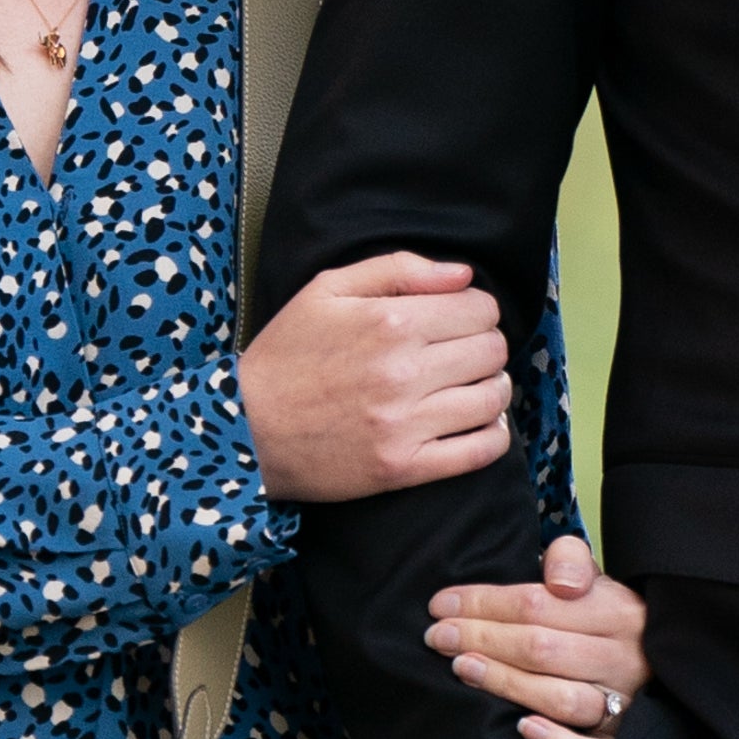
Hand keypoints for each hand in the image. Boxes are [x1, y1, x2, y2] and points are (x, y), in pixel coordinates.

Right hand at [242, 252, 511, 504]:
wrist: (245, 429)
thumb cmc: (286, 355)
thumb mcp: (326, 291)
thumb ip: (399, 270)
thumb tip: (465, 275)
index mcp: (390, 322)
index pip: (481, 309)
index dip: (476, 310)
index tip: (460, 320)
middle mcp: (403, 372)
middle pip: (492, 351)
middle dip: (485, 346)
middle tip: (463, 353)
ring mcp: (405, 424)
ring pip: (493, 399)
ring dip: (492, 389)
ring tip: (471, 387)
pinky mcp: (403, 468)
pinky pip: (479, 452)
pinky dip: (493, 436)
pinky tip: (479, 424)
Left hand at [426, 528, 649, 738]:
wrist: (674, 666)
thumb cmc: (613, 624)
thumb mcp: (600, 581)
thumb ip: (570, 561)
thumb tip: (557, 580)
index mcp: (618, 612)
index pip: (539, 603)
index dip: (483, 603)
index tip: (440, 605)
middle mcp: (626, 659)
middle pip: (542, 649)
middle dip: (482, 639)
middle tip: (437, 638)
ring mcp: (630, 704)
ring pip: (562, 699)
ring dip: (507, 684)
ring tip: (462, 669)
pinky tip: (522, 728)